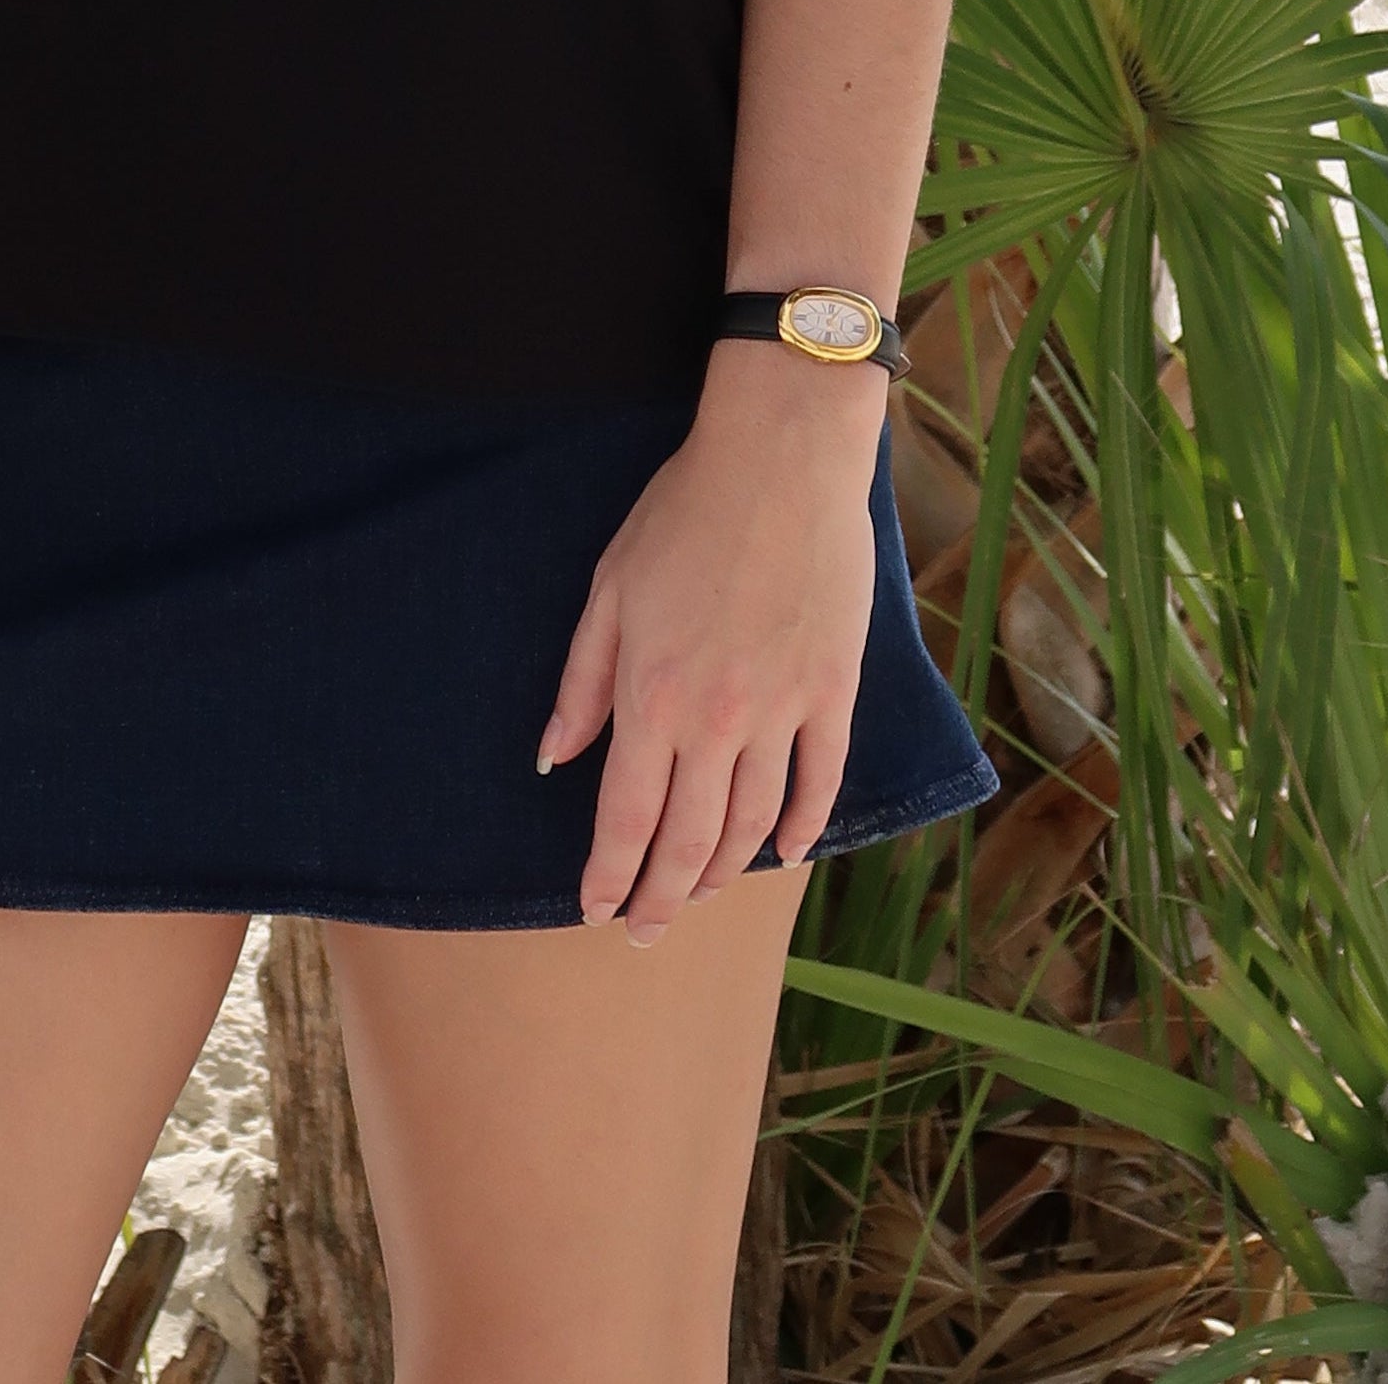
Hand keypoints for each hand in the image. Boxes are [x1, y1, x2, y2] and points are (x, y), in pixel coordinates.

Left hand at [538, 347, 883, 941]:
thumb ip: (584, 681)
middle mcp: (718, 720)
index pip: (626, 819)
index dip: (610, 876)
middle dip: (661, 897)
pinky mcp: (833, 689)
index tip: (597, 911)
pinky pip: (821, 780)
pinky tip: (787, 852)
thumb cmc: (684, 512)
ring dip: (724, 871)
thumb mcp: (610, 588)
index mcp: (653, 696)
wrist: (781, 458)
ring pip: (754, 823)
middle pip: (689, 840)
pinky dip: (804, 826)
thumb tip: (554, 755)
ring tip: (699, 893)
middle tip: (646, 929)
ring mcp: (784, 709)